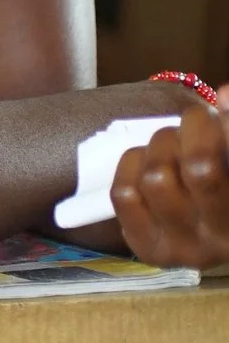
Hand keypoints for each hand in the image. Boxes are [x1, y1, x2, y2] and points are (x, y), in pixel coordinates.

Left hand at [112, 103, 228, 269]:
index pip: (228, 162)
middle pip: (200, 167)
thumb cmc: (224, 186)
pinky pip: (124, 193)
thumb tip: (224, 94)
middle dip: (191, 131)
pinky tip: (144, 165)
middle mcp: (224, 239)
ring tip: (169, 146)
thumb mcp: (226, 157)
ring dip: (159, 147)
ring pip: (157, 177)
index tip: (214, 111)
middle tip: (192, 124)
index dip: (224, 129)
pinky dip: (130, 166)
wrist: (204, 232)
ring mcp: (185, 249)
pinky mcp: (147, 248)